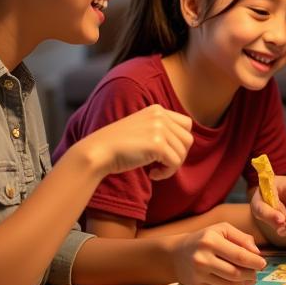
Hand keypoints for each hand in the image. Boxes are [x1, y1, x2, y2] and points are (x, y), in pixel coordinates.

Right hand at [77, 105, 192, 180]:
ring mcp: (159, 129)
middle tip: (161, 164)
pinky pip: (175, 163)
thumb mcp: (142, 128)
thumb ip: (161, 130)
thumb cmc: (118, 146)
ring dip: (171, 166)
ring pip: (183, 152)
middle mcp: (160, 116)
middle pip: (188, 139)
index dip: (180, 141)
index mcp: (157, 109)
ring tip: (155, 170)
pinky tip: (152, 174)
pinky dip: (166, 173)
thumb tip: (183, 145)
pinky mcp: (157, 144)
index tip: (165, 153)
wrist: (98, 152)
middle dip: (177, 155)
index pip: (186, 124)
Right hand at [169, 222, 265, 284]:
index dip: (255, 262)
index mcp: (210, 241)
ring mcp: (199, 275)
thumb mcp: (222, 230)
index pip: (239, 255)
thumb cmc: (204, 239)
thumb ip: (241, 238)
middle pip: (235, 273)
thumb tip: (257, 253)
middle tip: (256, 272)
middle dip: (251, 274)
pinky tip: (238, 283)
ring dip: (245, 283)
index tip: (263, 263)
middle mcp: (202, 258)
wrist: (176, 254)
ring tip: (249, 278)